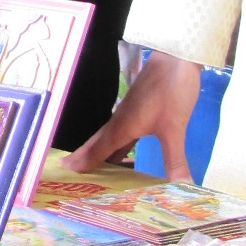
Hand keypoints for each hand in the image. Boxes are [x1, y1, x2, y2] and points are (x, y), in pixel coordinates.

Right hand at [68, 51, 201, 180]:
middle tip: (70, 173)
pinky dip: (119, 146)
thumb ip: (175, 159)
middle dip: (86, 159)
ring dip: (102, 153)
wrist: (177, 56)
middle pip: (98, 143)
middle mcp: (121, 121)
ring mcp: (130, 113)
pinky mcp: (141, 108)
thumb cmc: (170, 90)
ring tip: (97, 170)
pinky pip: (123, 132)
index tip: (63, 173)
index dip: (82, 162)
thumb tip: (182, 189)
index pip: (97, 150)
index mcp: (122, 127)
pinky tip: (125, 151)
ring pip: (111, 138)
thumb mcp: (174, 127)